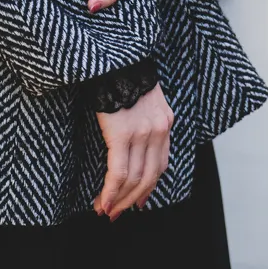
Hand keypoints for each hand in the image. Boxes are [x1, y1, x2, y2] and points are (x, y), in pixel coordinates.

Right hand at [92, 81, 173, 219]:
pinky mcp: (122, 134)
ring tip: (106, 210)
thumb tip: (133, 138)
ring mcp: (142, 133)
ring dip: (119, 200)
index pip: (160, 164)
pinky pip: (119, 172)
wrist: (114, 55)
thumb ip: (145, 117)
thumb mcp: (144, 94)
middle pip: (149, 177)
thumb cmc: (122, 71)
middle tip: (117, 213)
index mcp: (165, 121)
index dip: (148, 187)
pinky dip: (111, 192)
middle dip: (132, 199)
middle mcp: (158, 130)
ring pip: (135, 179)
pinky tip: (103, 203)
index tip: (137, 201)